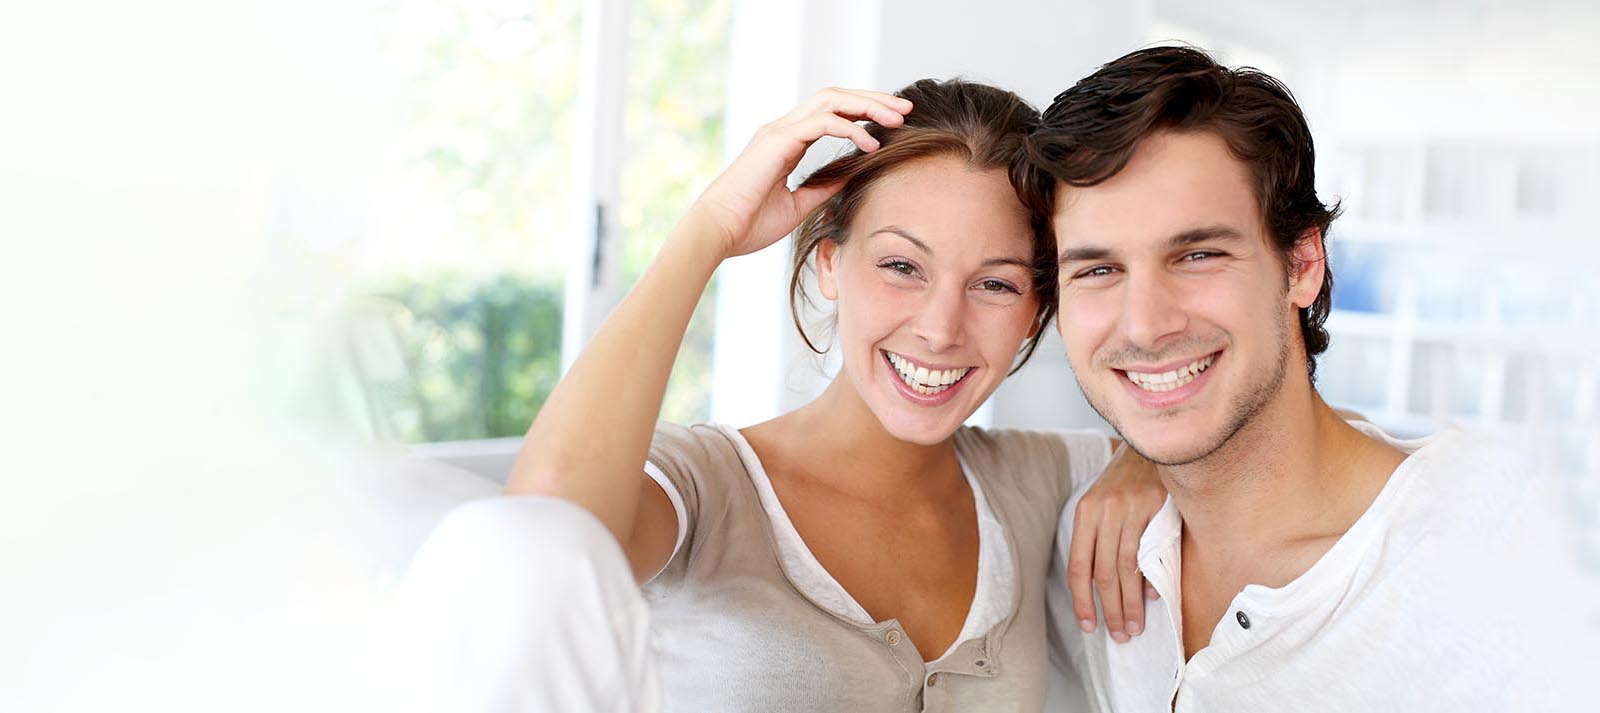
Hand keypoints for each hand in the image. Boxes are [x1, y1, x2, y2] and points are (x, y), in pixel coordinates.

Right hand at [684, 88, 911, 259]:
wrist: (717, 233)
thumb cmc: (749, 225)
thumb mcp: (798, 206)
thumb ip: (822, 188)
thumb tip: (850, 179)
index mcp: (786, 142)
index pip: (831, 113)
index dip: (863, 113)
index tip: (894, 123)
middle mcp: (783, 130)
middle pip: (835, 97)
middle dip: (873, 99)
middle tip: (905, 109)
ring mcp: (779, 132)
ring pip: (831, 100)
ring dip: (867, 105)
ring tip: (897, 118)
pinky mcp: (777, 141)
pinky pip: (821, 122)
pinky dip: (849, 128)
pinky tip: (870, 144)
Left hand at [1066, 441, 1165, 642]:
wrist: (1149, 446)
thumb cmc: (1125, 484)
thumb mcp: (1103, 507)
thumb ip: (1100, 543)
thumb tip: (1109, 590)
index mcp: (1084, 514)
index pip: (1078, 567)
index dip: (1082, 600)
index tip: (1089, 626)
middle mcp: (1102, 512)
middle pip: (1102, 573)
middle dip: (1109, 609)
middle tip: (1120, 635)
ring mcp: (1129, 509)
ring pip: (1126, 567)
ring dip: (1130, 603)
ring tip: (1135, 626)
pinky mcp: (1154, 507)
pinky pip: (1151, 551)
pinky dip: (1150, 577)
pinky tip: (1151, 598)